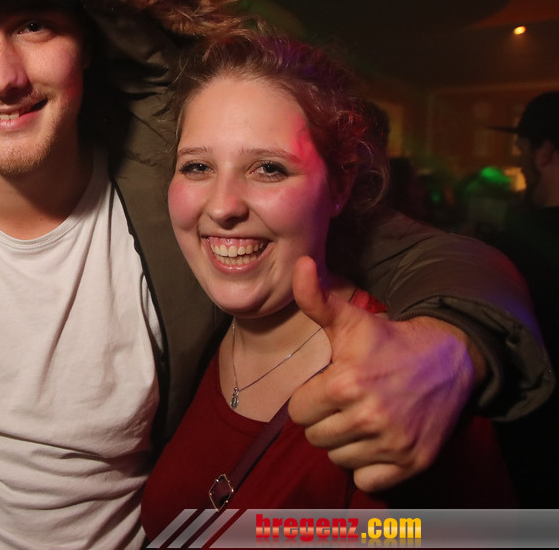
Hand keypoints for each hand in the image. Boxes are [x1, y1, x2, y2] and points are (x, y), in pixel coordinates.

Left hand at [287, 256, 475, 491]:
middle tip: (345, 402)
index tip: (327, 386)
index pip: (297, 411)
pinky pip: (366, 481)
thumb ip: (315, 298)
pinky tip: (376, 441)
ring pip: (338, 458)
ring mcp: (392, 442)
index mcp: (345, 384)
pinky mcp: (412, 462)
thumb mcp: (350, 319)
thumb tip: (299, 264)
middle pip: (315, 436)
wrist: (449, 360)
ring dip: (345, 442)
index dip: (308, 398)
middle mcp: (368, 417)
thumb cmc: (388, 341)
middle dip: (324, 419)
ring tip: (361, 418)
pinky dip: (367, 467)